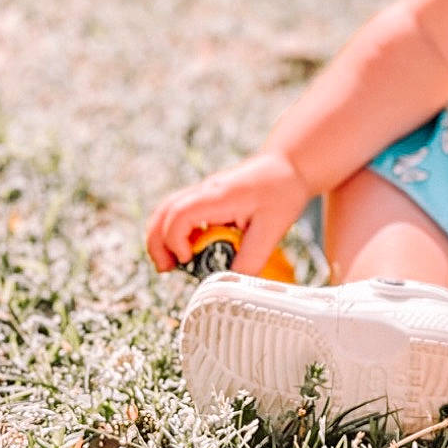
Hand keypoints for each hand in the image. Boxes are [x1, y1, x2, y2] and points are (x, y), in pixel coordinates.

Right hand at [145, 149, 309, 275]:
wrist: (290, 164)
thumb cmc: (283, 191)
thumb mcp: (273, 229)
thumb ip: (251, 259)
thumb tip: (231, 284)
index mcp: (220, 196)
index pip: (180, 214)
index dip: (175, 240)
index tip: (187, 260)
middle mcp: (206, 190)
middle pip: (163, 211)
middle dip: (158, 243)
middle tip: (166, 269)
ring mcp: (204, 192)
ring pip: (166, 209)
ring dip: (162, 236)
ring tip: (172, 263)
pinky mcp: (207, 197)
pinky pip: (179, 211)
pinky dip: (174, 231)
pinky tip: (187, 249)